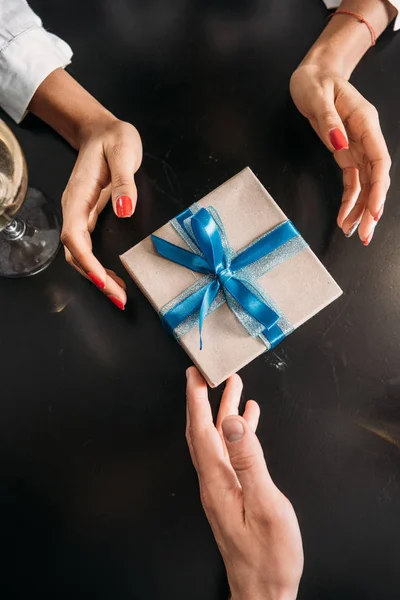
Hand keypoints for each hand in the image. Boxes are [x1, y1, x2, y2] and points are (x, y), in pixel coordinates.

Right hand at [61, 115, 142, 308]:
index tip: (102, 279)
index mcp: (79, 195)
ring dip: (95, 276)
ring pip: (79, 253)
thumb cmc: (113, 138)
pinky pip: (88, 247)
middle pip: (74, 252)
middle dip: (93, 277)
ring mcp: (81, 213)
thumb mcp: (123, 151)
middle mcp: (75, 208)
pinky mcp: (89, 216)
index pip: (74, 235)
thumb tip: (124, 210)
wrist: (102, 131)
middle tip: (118, 297)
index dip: (86, 260)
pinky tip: (112, 277)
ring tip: (117, 294)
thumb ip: (124, 181)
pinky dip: (98, 266)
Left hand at [186, 367, 302, 599]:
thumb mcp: (264, 505)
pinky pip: (232, 453)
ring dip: (223, 411)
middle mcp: (214, 481)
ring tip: (233, 386)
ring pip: (218, 439)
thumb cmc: (268, 556)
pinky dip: (239, 432)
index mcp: (217, 481)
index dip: (195, 400)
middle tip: (205, 373)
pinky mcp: (233, 492)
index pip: (200, 430)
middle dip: (202, 399)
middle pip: (203, 431)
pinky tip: (248, 421)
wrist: (264, 590)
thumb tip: (234, 423)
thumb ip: (249, 462)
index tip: (193, 375)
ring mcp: (222, 487)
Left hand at [290, 64, 390, 244]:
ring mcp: (356, 147)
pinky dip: (349, 200)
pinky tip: (345, 217)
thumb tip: (339, 144)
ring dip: (361, 209)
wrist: (313, 75)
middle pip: (375, 178)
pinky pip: (351, 181)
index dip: (379, 186)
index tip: (374, 210)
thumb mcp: (318, 97)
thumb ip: (329, 121)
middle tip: (365, 234)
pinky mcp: (345, 153)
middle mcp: (365, 137)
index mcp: (364, 122)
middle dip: (371, 207)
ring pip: (365, 184)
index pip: (379, 160)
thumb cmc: (315, 81)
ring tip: (355, 232)